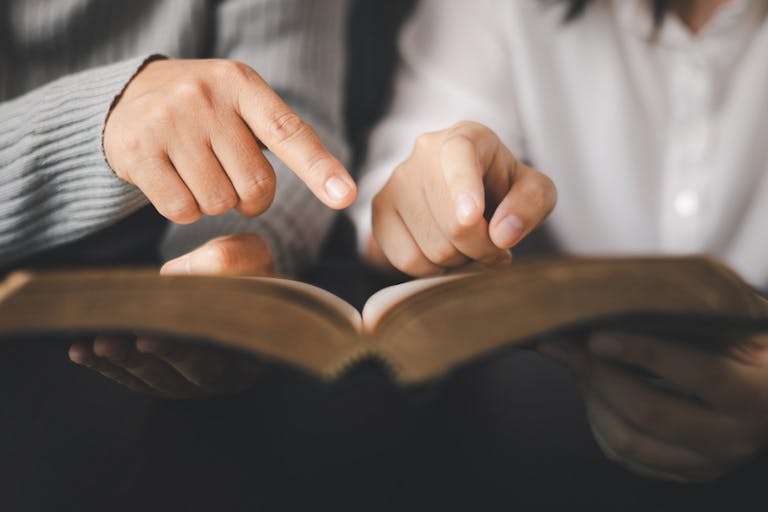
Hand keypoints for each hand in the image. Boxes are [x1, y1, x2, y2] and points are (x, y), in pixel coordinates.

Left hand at [68, 234, 272, 398]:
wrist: (236, 283)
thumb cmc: (246, 269)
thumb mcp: (249, 255)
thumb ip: (227, 260)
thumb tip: (179, 272)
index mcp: (254, 350)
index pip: (220, 354)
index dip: (184, 349)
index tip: (150, 337)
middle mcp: (225, 375)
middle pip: (187, 373)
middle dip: (147, 358)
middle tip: (115, 341)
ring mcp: (193, 383)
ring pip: (157, 379)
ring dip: (124, 362)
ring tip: (97, 342)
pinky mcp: (166, 380)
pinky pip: (135, 379)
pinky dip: (108, 366)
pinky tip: (81, 351)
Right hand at [104, 59, 355, 222]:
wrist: (128, 96)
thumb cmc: (204, 111)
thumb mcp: (242, 103)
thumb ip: (284, 135)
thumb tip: (339, 191)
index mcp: (241, 84)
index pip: (288, 133)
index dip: (319, 169)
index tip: (344, 197)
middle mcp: (204, 98)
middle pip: (255, 185)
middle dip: (250, 197)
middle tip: (231, 177)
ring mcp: (168, 122)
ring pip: (218, 202)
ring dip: (214, 202)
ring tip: (197, 172)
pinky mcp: (136, 150)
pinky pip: (181, 210)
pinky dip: (184, 210)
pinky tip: (173, 181)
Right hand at [367, 121, 555, 275]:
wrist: (460, 195)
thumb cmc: (501, 188)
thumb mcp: (533, 190)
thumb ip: (531, 204)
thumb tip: (503, 234)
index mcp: (466, 137)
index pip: (459, 158)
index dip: (464, 189)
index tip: (471, 217)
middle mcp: (424, 152)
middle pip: (454, 225)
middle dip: (482, 248)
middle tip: (494, 245)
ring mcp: (396, 181)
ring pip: (432, 248)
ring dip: (459, 261)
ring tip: (467, 243)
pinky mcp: (379, 211)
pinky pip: (407, 260)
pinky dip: (433, 270)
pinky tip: (444, 253)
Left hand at [539, 331, 767, 481]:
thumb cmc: (746, 346)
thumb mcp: (731, 326)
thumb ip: (683, 318)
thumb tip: (610, 306)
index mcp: (756, 392)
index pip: (700, 374)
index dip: (645, 352)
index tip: (598, 336)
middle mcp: (734, 436)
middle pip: (650, 412)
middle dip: (600, 375)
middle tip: (573, 343)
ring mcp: (707, 462)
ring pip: (627, 441)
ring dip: (590, 397)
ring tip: (577, 362)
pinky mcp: (683, 473)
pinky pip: (623, 455)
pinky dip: (597, 420)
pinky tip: (592, 388)